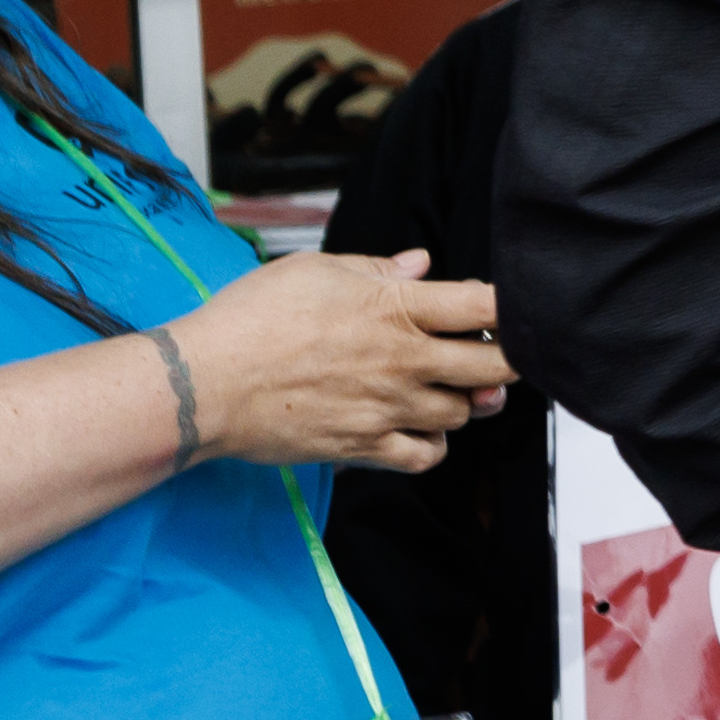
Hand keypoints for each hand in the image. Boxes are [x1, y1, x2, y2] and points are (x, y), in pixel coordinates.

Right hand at [168, 252, 506, 474]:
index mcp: (395, 308)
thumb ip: (377, 269)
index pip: (484, 306)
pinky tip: (418, 427)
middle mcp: (403, 361)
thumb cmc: (251, 318)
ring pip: (463, 412)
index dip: (511, 306)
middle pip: (494, 366)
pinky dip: (432, 445)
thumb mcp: (315, 270)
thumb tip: (420, 263)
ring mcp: (389, 408)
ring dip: (463, 400)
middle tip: (498, 355)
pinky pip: (426, 456)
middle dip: (508, 360)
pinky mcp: (366, 447)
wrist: (207, 382)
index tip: (510, 309)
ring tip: (444, 386)